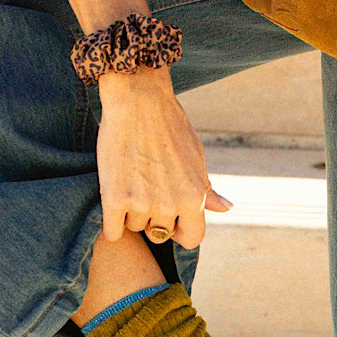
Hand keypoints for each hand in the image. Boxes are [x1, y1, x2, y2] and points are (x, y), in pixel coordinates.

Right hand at [96, 67, 231, 248]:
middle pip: (159, 233)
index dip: (180, 230)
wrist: (137, 98)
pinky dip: (111, 223)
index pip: (191, 239)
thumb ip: (206, 190)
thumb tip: (226, 209)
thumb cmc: (169, 126)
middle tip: (145, 190)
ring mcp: (142, 203)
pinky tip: (113, 200)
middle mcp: (170, 204)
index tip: (171, 217)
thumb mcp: (195, 158)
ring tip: (130, 181)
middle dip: (153, 218)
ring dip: (130, 213)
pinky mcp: (114, 198)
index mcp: (195, 198)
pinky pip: (112, 231)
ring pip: (134, 228)